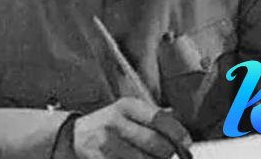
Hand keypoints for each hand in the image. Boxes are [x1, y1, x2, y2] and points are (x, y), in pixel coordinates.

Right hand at [73, 97, 191, 158]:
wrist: (73, 137)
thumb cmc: (107, 124)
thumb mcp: (127, 112)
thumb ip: (152, 115)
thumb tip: (179, 117)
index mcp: (126, 106)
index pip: (159, 118)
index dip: (177, 132)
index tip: (186, 141)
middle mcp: (116, 123)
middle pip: (156, 143)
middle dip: (168, 152)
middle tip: (168, 153)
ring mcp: (107, 144)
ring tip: (151, 157)